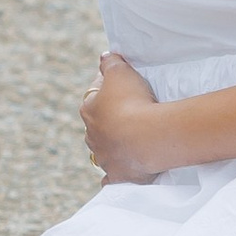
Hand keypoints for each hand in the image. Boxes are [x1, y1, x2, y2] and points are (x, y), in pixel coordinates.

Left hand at [80, 48, 162, 181]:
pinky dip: (111, 176)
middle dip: (108, 120)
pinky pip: (110, 178)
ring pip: (102, 151)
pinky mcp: (118, 175)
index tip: (121, 87)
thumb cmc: (132, 100)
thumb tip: (104, 57)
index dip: (106, 90)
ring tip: (129, 139)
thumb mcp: (119, 70)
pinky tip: (115, 173)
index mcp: (88, 111)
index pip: (93, 96)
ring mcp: (104, 158)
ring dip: (111, 146)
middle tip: (129, 113)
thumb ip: (110, 61)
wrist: (147, 137)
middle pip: (97, 125)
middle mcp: (92, 136)